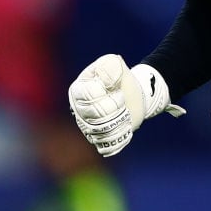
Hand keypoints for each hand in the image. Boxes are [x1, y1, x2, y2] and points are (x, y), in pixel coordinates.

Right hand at [68, 54, 183, 156]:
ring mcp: (87, 127)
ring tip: (125, 112)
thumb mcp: (115, 63)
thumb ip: (109, 66)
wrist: (132, 94)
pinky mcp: (99, 140)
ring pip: (101, 134)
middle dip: (115, 108)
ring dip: (120, 122)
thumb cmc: (119, 77)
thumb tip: (105, 82)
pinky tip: (124, 126)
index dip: (108, 93)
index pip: (89, 96)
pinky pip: (107, 146)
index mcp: (78, 90)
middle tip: (122, 100)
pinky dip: (120, 137)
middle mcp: (78, 111)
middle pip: (95, 117)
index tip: (117, 89)